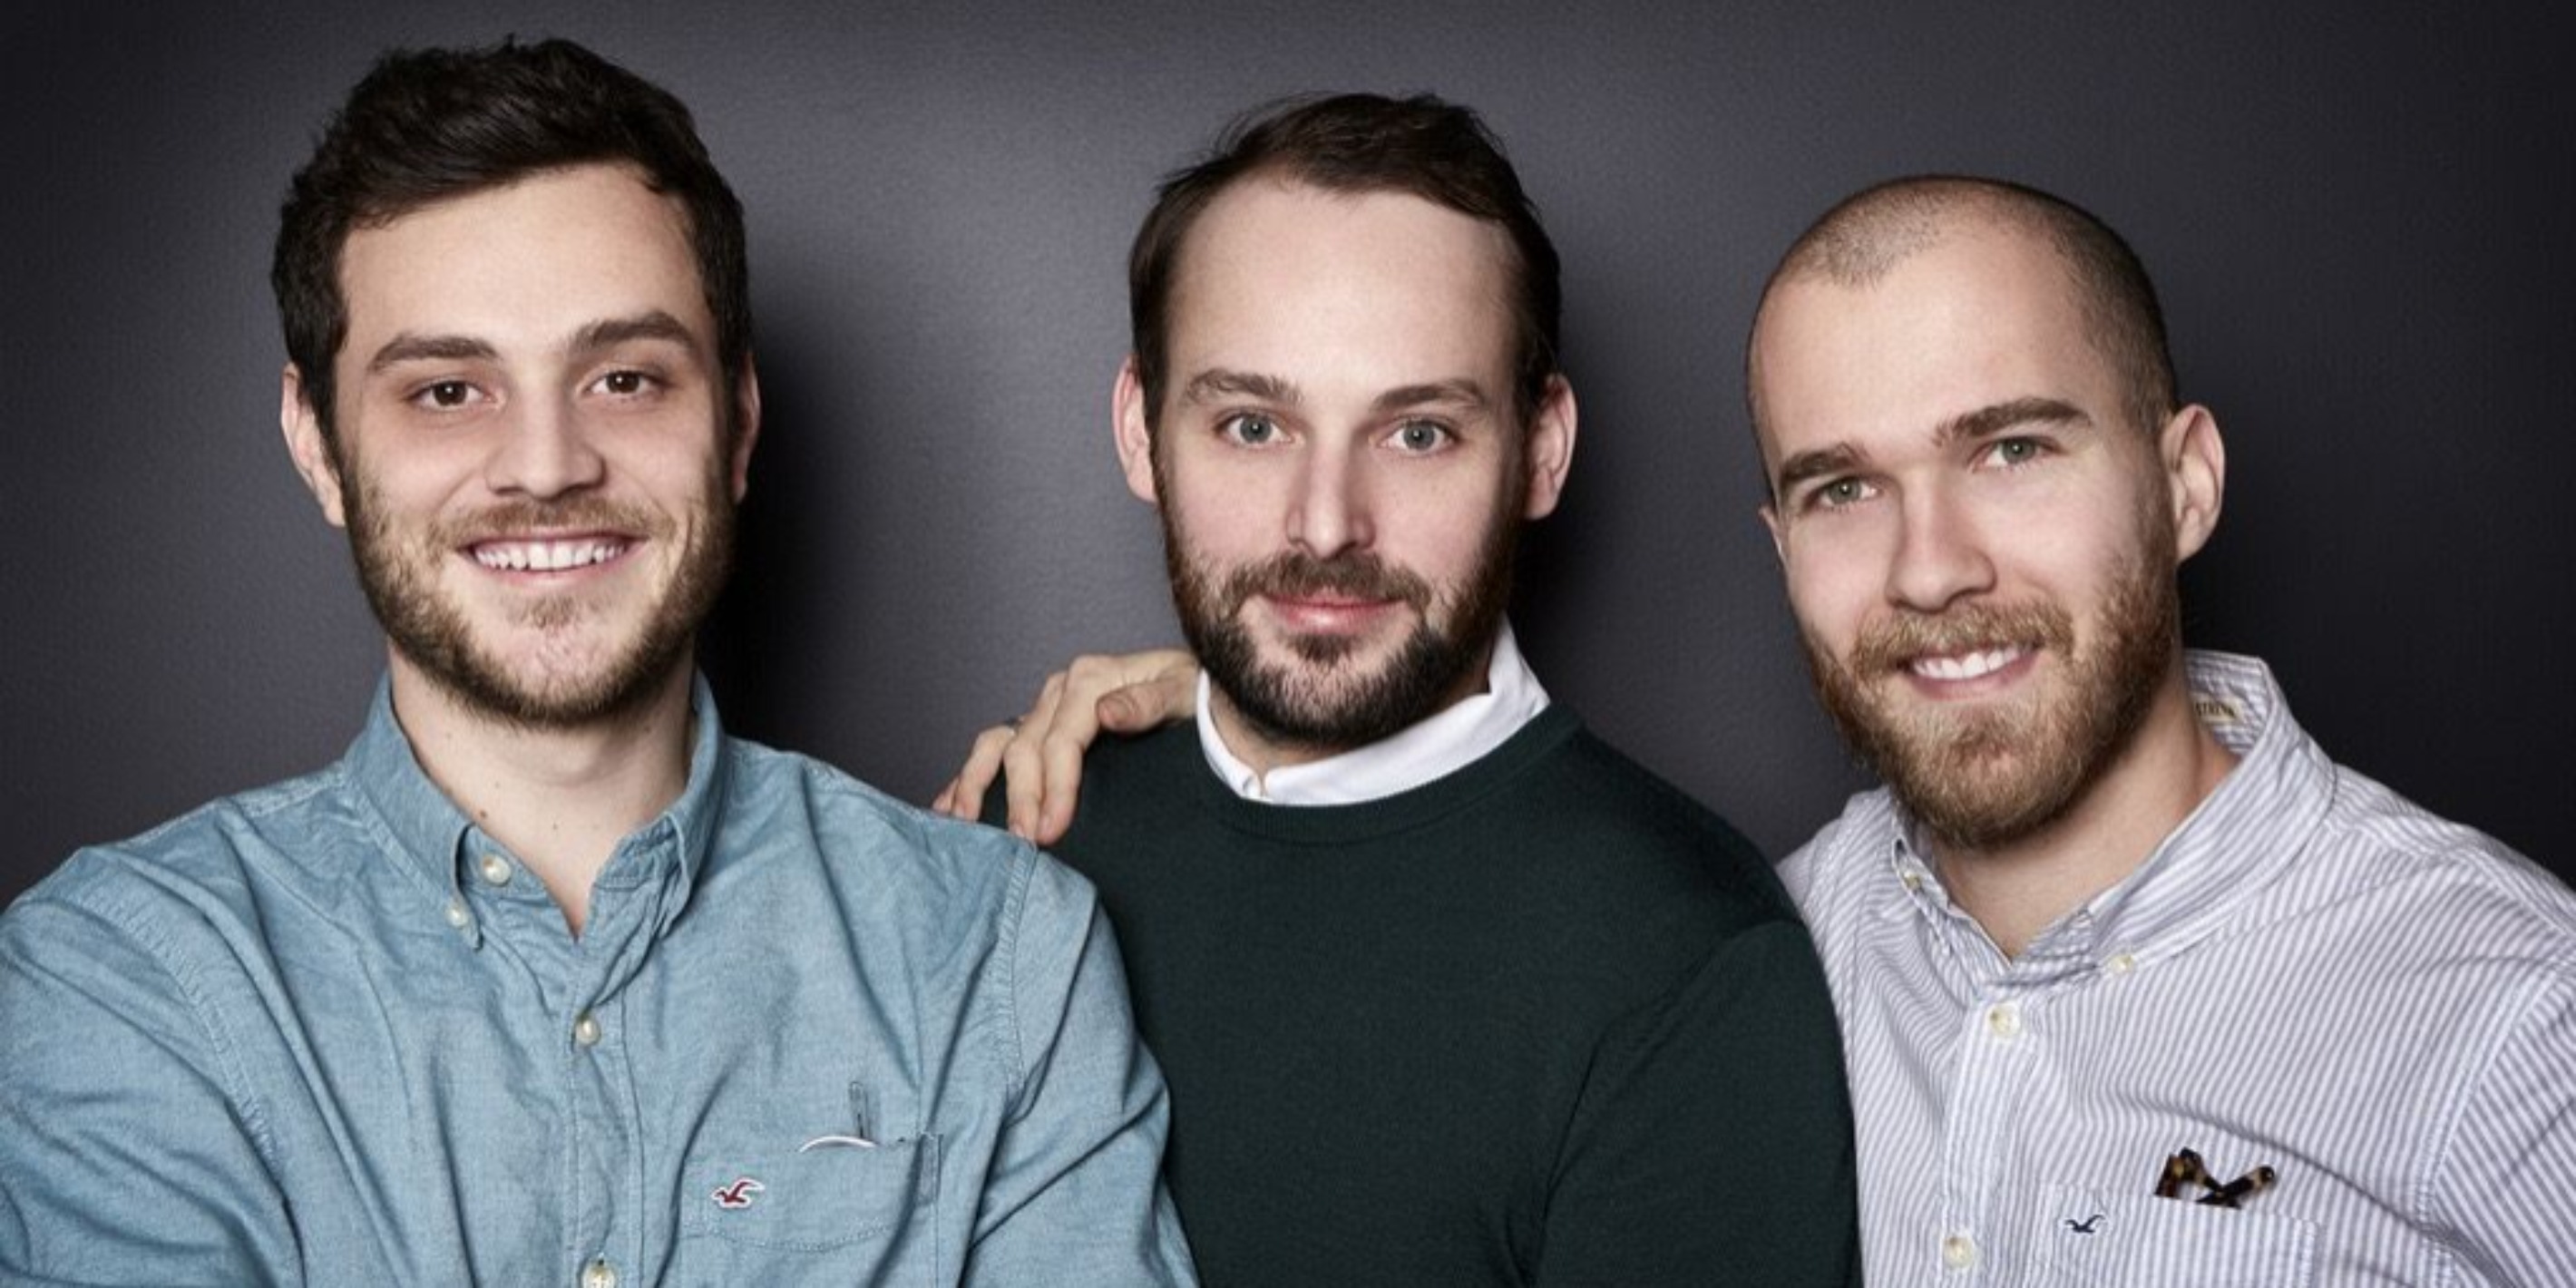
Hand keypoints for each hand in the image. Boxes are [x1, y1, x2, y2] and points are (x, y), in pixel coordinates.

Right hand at [932, 649, 1199, 843]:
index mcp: (1091, 679)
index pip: (1061, 740)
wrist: (1196, 687)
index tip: (1051, 830)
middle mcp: (1060, 690)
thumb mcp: (1185, 693)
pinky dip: (968, 777)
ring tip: (966, 827)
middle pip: (1025, 748)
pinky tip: (949, 808)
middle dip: (1020, 799)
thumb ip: (1148, 703)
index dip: (1054, 788)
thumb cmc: (1194, 694)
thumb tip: (1105, 713)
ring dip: (976, 785)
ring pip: (996, 743)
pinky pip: (994, 748)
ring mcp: (1044, 706)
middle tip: (1023, 845)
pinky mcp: (1038, 723)